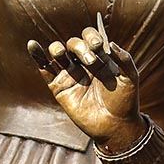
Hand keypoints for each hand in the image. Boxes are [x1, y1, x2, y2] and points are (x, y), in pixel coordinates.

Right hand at [27, 27, 146, 152]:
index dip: (91, 36)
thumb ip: (125, 60)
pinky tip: (32, 44)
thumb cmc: (125, 102)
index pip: (89, 37)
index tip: (98, 45)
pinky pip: (45, 69)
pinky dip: (37, 56)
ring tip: (61, 53)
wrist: (115, 126)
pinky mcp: (59, 88)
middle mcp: (83, 64)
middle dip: (80, 47)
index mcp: (99, 58)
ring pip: (58, 53)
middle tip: (90, 61)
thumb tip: (111, 43)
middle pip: (73, 44)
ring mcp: (70, 75)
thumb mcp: (130, 78)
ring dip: (57, 48)